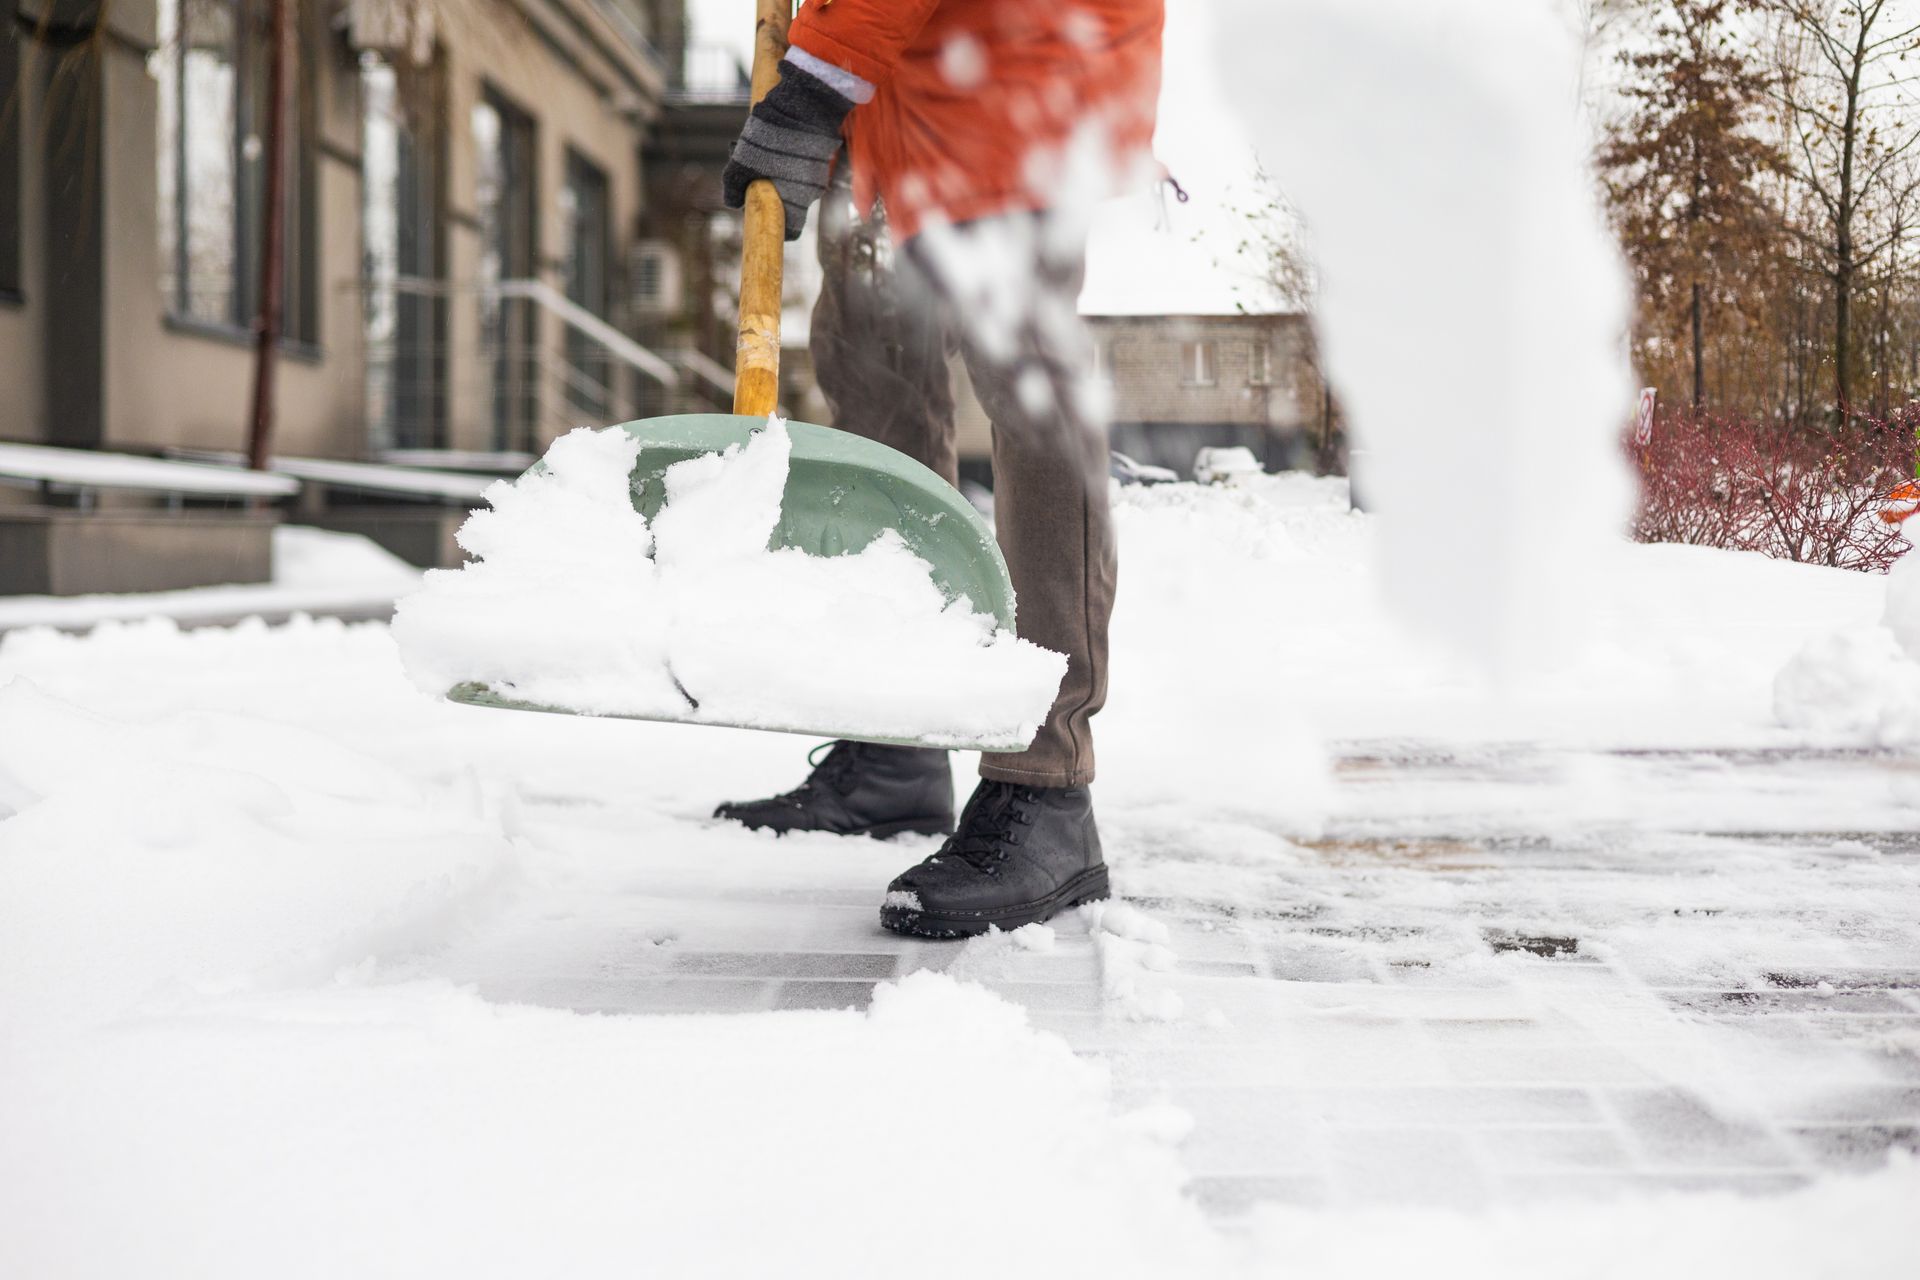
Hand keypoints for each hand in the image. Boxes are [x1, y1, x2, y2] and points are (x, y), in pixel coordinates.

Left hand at [723, 61, 856, 240]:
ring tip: (764, 149)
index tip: (762, 215)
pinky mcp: (822, 155)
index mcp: (795, 201)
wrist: (805, 101)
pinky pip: (803, 165)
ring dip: (781, 173)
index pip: (790, 231)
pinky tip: (779, 139)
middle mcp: (812, 192)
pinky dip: (791, 159)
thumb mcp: (742, 161)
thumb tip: (733, 202)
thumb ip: (734, 186)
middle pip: (791, 205)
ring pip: (797, 183)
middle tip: (754, 174)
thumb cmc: (772, 136)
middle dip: (773, 194)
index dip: (775, 226)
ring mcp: (819, 173)